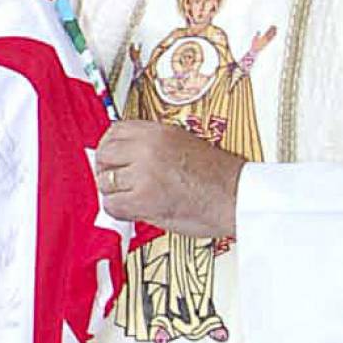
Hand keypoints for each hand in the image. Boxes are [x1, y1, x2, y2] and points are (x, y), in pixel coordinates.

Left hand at [94, 119, 243, 238]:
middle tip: (116, 182)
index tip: (111, 159)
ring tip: (130, 198)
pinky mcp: (144, 197)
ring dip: (114, 192)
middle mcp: (148, 148)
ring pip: (105, 181)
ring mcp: (144, 172)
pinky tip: (133, 211)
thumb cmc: (220, 177)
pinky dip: (119, 211)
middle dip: (107, 170)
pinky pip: (112, 204)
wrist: (239, 196)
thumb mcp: (184, 145)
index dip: (109, 148)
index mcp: (159, 132)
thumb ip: (154, 147)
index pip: (114, 131)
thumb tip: (126, 158)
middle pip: (104, 154)